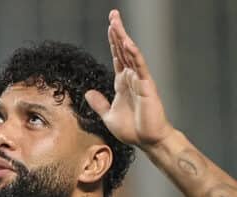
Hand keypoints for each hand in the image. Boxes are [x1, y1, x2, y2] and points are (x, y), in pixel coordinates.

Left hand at [83, 10, 173, 148]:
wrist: (148, 141)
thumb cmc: (133, 130)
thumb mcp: (108, 116)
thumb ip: (100, 104)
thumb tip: (88, 93)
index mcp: (122, 82)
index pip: (116, 56)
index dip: (113, 41)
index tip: (109, 26)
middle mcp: (131, 77)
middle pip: (123, 50)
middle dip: (117, 32)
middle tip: (113, 14)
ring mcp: (139, 80)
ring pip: (130, 54)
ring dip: (123, 37)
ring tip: (116, 22)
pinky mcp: (147, 85)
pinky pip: (139, 66)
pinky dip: (134, 54)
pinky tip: (127, 43)